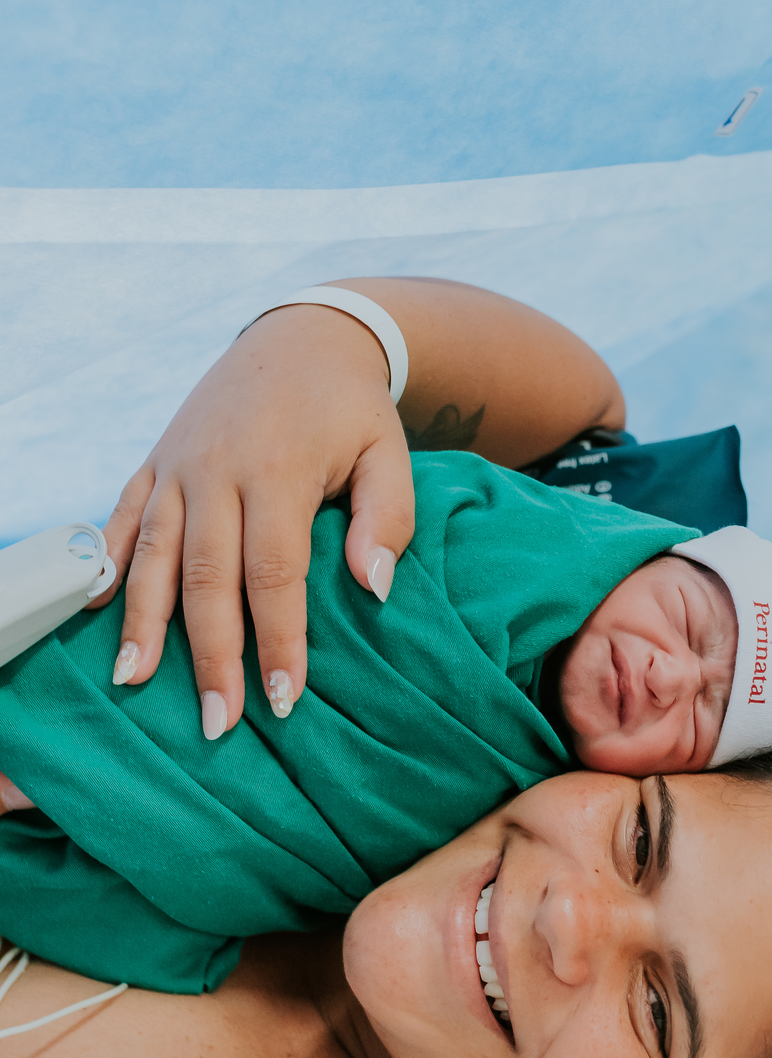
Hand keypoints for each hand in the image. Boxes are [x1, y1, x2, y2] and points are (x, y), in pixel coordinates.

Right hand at [90, 304, 412, 734]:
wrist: (302, 336)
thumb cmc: (352, 410)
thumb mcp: (389, 453)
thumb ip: (387, 519)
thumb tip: (374, 588)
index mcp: (279, 469)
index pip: (275, 571)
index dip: (279, 638)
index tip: (285, 699)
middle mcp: (217, 469)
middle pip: (207, 577)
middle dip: (211, 654)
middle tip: (218, 721)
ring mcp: (178, 466)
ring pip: (152, 554)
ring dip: (142, 624)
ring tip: (134, 682)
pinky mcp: (154, 461)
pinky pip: (122, 518)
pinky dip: (106, 564)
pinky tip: (96, 611)